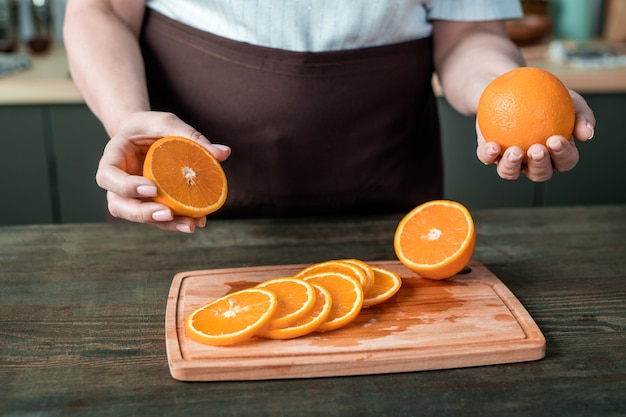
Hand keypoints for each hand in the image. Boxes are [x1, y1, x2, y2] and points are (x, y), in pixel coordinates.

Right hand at [95, 111, 230, 232]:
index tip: (151, 188)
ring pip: (138, 216)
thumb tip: (224, 153)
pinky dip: (176, 221)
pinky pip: (157, 216)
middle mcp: (117, 182)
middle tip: (168, 213)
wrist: (143, 134)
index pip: (107, 177)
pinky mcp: (147, 203)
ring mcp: (130, 196)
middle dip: (143, 213)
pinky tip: (197, 221)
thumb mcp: (167, 123)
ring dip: (163, 224)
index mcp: (112, 158)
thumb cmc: (151, 126)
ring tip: (190, 224)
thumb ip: (191, 136)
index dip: (125, 187)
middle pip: (119, 205)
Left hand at [476, 89, 595, 181]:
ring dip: (512, 166)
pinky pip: (486, 158)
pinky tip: (492, 145)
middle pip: (540, 174)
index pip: (565, 162)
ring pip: (510, 173)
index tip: (556, 139)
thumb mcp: (569, 99)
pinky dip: (488, 155)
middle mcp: (532, 162)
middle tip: (536, 149)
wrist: (510, 86)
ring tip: (514, 150)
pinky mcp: (488, 153)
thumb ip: (582, 115)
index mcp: (556, 154)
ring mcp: (509, 160)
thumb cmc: (545, 96)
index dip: (563, 156)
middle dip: (539, 165)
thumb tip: (587, 135)